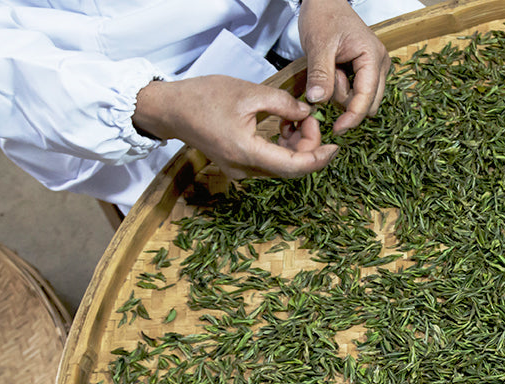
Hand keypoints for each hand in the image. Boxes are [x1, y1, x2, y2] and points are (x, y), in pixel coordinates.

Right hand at [134, 75, 337, 179]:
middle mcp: (244, 168)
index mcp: (247, 152)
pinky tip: (285, 127)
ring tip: (296, 119)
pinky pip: (269, 162)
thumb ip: (284, 104)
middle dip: (309, 146)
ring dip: (296, 146)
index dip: (319, 158)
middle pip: (291, 168)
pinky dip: (282, 147)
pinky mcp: (237, 164)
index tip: (335, 146)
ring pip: (282, 166)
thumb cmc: (203, 97)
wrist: (169, 108)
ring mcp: (239, 170)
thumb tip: (309, 114)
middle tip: (311, 119)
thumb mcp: (249, 93)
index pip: (295, 167)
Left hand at [298, 0, 391, 134]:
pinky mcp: (368, 70)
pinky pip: (358, 90)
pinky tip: (334, 72)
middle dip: (345, 100)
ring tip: (330, 69)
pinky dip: (343, 88)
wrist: (324, 1)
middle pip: (368, 102)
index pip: (367, 97)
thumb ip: (320, 74)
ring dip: (343, 93)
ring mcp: (376, 67)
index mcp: (373, 57)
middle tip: (327, 78)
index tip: (337, 129)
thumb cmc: (323, 16)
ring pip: (363, 98)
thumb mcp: (318, 44)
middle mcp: (381, 64)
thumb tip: (318, 102)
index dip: (352, 116)